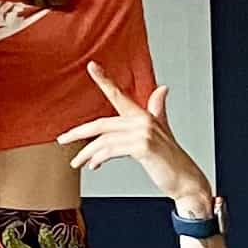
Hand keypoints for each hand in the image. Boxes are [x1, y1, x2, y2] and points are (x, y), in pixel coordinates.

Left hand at [58, 59, 212, 215]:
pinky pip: (110, 150)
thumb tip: (163, 89)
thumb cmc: (171, 159)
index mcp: (144, 116)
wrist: (185, 180)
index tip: (92, 66)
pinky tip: (93, 165)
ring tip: (77, 162)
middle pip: (101, 124)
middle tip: (62, 140)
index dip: (105, 80)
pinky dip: (98, 158)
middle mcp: (143, 120)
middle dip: (78, 133)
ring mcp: (143, 133)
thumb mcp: (162, 131)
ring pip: (103, 140)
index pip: (120, 95)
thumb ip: (157, 110)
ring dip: (86, 153)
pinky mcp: (142, 146)